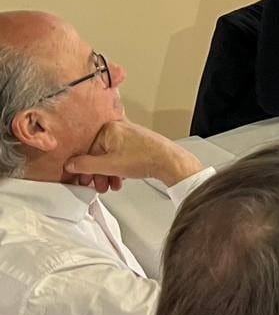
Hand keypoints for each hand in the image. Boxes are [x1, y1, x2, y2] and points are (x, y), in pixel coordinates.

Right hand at [64, 121, 200, 190]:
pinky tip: (121, 180)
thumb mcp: (108, 165)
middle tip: (99, 186)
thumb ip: (85, 166)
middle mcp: (119, 128)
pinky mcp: (139, 143)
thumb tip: (70, 165)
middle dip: (99, 173)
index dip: (85, 168)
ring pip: (112, 157)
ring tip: (112, 186)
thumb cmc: (144, 159)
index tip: (84, 179)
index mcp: (109, 128)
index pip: (88, 150)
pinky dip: (120, 169)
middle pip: (100, 154)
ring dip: (109, 174)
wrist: (170, 162)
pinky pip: (122, 156)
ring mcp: (130, 135)